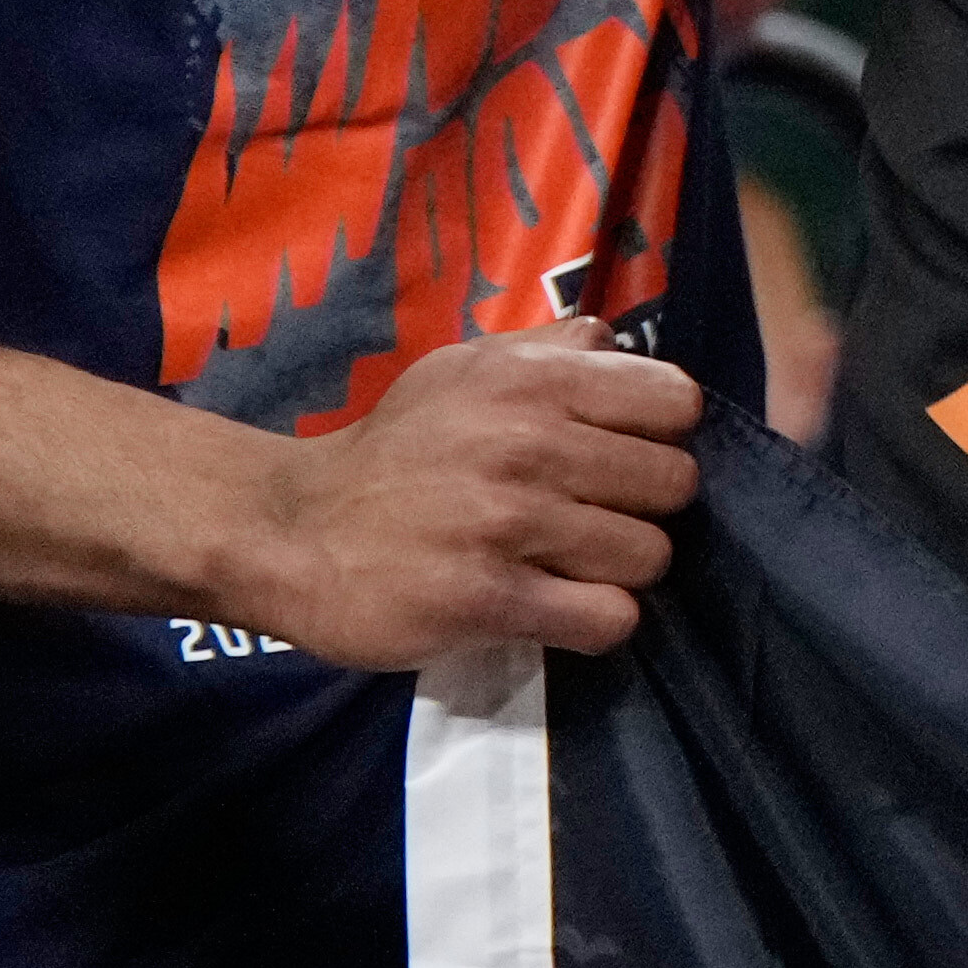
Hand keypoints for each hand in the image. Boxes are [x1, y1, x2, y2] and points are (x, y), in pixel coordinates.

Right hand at [228, 328, 707, 668]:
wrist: (290, 529)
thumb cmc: (393, 449)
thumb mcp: (464, 369)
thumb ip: (552, 349)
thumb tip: (625, 346)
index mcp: (535, 382)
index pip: (677, 403)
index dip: (661, 436)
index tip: (624, 459)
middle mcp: (530, 444)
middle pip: (673, 485)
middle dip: (644, 508)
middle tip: (594, 520)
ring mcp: (509, 525)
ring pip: (649, 555)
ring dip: (620, 570)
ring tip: (570, 566)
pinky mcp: (486, 601)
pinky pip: (606, 618)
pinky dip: (597, 621)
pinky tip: (560, 610)